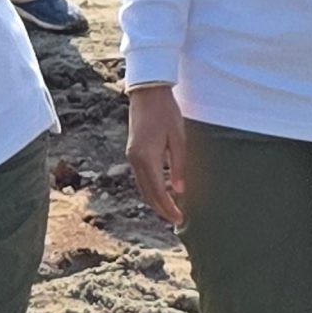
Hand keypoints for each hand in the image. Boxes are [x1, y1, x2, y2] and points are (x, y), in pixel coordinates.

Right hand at [127, 85, 186, 226]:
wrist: (147, 93)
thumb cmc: (166, 112)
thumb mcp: (178, 139)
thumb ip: (178, 166)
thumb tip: (179, 190)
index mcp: (147, 157)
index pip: (157, 191)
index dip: (168, 208)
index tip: (179, 219)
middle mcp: (135, 160)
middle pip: (146, 193)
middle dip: (161, 208)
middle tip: (176, 219)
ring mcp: (132, 156)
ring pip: (142, 186)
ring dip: (154, 200)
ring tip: (170, 209)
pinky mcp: (133, 151)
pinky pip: (140, 177)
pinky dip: (150, 188)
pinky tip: (161, 191)